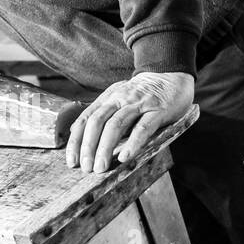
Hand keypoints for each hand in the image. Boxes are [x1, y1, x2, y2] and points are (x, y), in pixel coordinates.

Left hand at [66, 71, 193, 173]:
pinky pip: (143, 128)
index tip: (71, 161)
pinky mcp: (158, 111)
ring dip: (105, 148)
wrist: (172, 76)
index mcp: (108, 98)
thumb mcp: (118, 99)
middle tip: (86, 168)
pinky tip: (125, 157)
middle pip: (97, 122)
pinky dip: (132, 143)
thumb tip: (76, 132)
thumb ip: (101, 114)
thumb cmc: (143, 95)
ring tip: (101, 167)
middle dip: (88, 146)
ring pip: (116, 125)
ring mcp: (139, 104)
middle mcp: (120, 99)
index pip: (85, 119)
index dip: (76, 141)